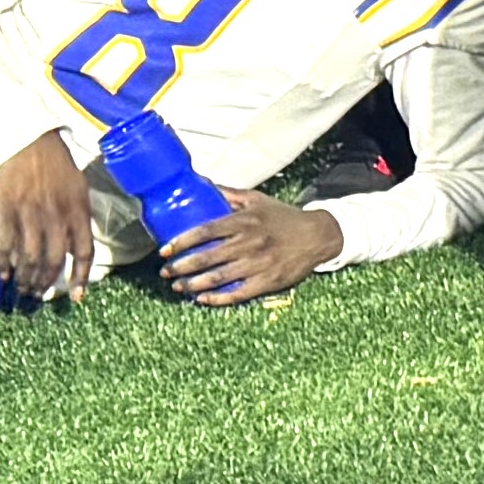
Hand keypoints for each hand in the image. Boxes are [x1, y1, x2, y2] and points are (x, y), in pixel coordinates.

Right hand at [0, 128, 99, 300]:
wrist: (22, 137)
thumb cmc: (50, 162)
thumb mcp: (76, 186)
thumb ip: (76, 215)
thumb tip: (74, 247)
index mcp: (78, 208)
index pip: (84, 250)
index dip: (81, 276)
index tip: (78, 296)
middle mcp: (56, 214)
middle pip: (54, 260)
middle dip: (47, 282)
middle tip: (38, 294)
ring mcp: (29, 214)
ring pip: (30, 257)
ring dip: (26, 279)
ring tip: (23, 290)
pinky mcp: (4, 211)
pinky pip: (4, 246)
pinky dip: (3, 265)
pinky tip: (3, 275)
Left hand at [160, 192, 346, 305]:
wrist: (318, 235)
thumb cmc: (284, 217)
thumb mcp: (258, 200)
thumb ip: (230, 194)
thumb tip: (202, 183)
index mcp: (245, 221)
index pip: (205, 231)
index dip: (181, 242)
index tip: (165, 251)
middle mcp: (250, 242)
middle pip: (207, 257)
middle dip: (182, 267)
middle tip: (166, 272)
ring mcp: (259, 263)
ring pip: (219, 278)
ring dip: (194, 285)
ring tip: (179, 287)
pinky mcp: (268, 280)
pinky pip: (238, 293)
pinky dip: (218, 299)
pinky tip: (203, 299)